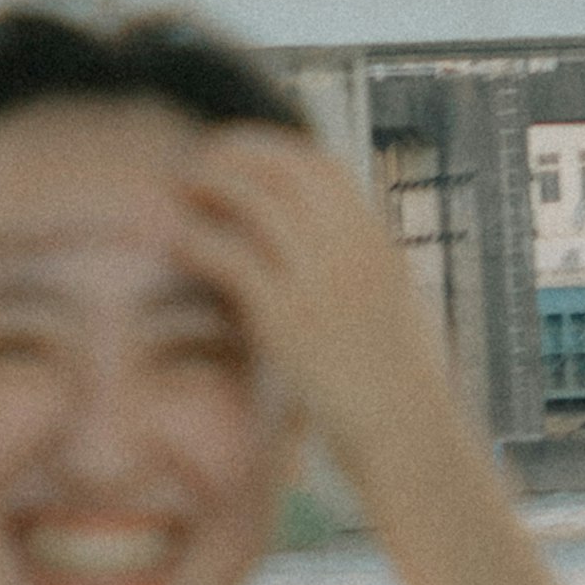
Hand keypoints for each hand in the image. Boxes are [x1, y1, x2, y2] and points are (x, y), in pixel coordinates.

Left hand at [178, 124, 463, 488]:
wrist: (407, 434)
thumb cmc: (398, 381)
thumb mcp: (392, 303)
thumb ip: (360, 263)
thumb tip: (330, 238)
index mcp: (377, 242)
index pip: (323, 167)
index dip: (277, 150)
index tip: (243, 154)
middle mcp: (351, 251)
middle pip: (283, 172)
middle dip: (236, 156)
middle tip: (199, 163)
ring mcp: (319, 282)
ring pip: (252, 203)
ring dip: (211, 187)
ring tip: (181, 193)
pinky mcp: (286, 321)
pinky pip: (229, 258)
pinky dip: (197, 240)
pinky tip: (176, 243)